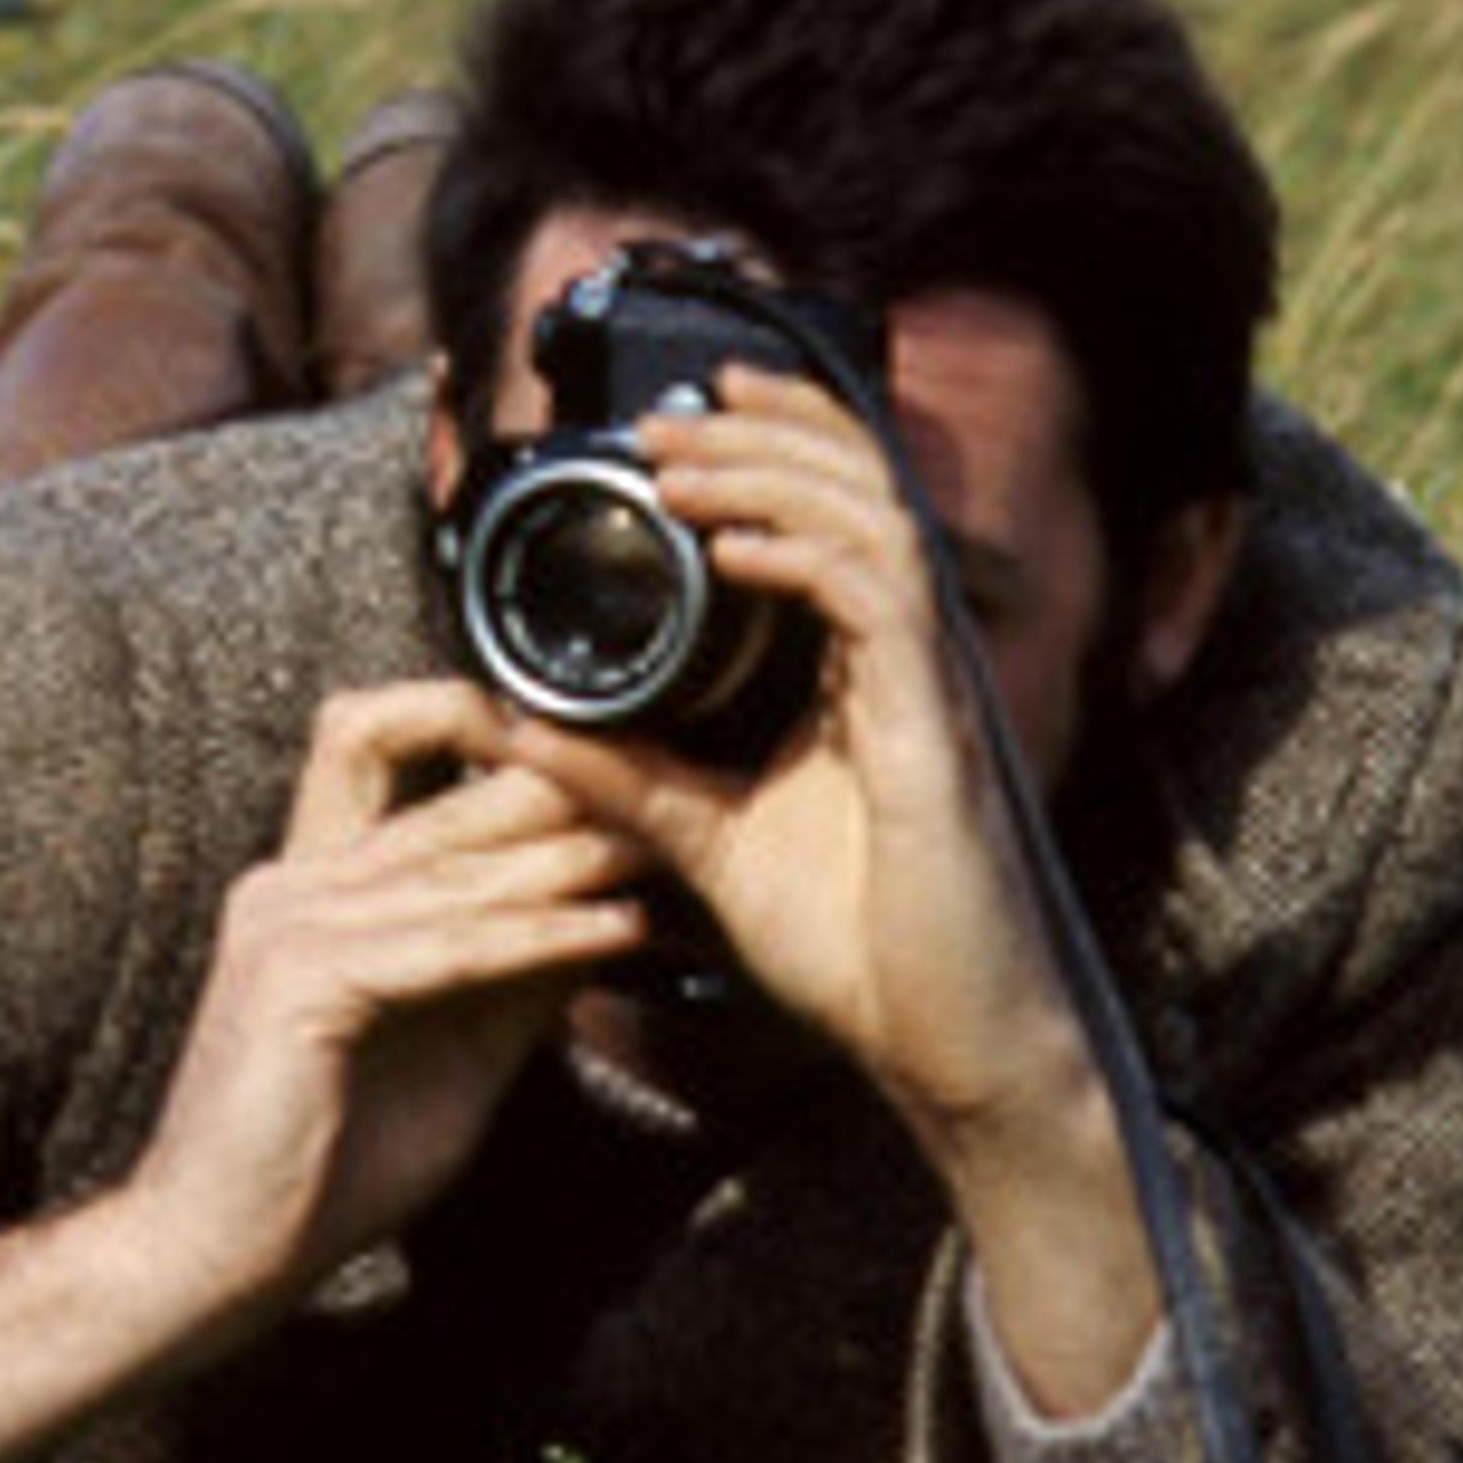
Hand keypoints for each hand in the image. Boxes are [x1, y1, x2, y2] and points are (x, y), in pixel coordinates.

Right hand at [0, 676, 645, 1462]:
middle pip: (436, 790)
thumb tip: (606, 918)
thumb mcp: (452, 1050)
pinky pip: (444, 945)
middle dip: (556, 784)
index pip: (388, 752)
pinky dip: (538, 937)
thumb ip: (511, 978)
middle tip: (659, 788)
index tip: (611, 766)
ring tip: (658, 851)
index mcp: (310, 886)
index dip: (497, 740)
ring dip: (569, 857)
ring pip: (452, 866)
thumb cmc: (326, 1165)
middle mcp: (292, 882)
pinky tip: (614, 932)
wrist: (224, 1251)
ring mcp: (286, 923)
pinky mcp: (298, 979)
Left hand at [507, 372, 1083, 1122]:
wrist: (946, 1043)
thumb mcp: (708, 842)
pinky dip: (803, 557)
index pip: (834, 511)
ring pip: (870, 517)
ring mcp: (932, 685)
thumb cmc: (861, 949)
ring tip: (678, 467)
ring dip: (770, 475)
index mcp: (864, 670)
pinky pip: (880, 599)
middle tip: (664, 420)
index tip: (678, 419)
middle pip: (859, 484)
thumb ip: (622, 778)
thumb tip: (517, 725)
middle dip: (762, 432)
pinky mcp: (938, 726)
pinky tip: (730, 551)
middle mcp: (909, 658)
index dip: (773, 441)